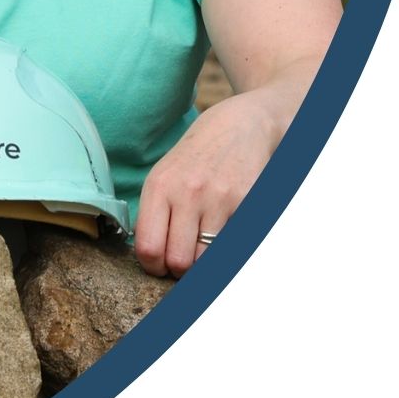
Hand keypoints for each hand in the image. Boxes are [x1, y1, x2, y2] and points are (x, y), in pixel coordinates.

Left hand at [133, 90, 278, 277]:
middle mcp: (188, 193)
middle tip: (185, 261)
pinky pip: (236, 247)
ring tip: (205, 251)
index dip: (153, 267)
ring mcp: (221, 199)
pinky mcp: (250, 203)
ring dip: (206, 266)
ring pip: (209, 262)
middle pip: (180, 263)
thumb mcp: (163, 177)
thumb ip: (154, 214)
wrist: (239, 126)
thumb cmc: (195, 158)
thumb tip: (148, 258)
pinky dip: (230, 251)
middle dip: (181, 271)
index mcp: (159, 187)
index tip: (160, 265)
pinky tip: (226, 237)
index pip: (149, 248)